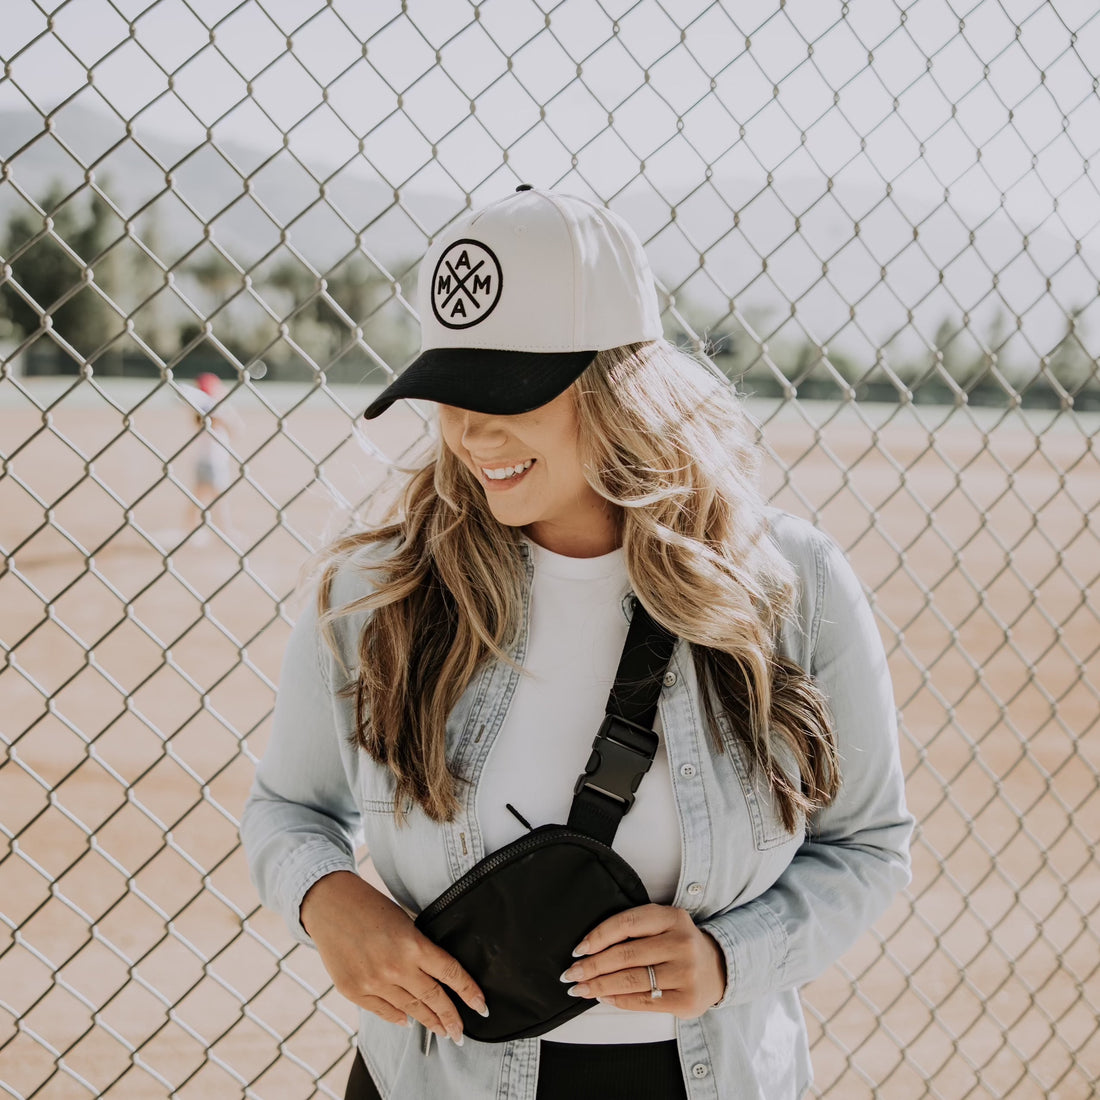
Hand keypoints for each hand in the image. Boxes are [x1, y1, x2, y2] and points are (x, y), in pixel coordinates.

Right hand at [300, 871, 486, 1043]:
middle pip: (433, 998)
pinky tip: (408, 1022)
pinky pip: (383, 1011)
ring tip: (441, 1031)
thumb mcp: (404, 922)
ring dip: (428, 1021)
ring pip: (410, 1009)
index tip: (481, 1007)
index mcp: (413, 944)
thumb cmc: (370, 906)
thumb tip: (431, 979)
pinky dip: (398, 1017)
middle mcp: (396, 967)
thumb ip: (418, 950)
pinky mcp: (354, 990)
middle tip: (460, 1033)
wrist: (330, 903)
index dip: (469, 992)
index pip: (451, 973)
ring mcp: (374, 982)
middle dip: (450, 1018)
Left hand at [559, 904, 725, 1017]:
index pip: (626, 923)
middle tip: (571, 974)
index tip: (578, 949)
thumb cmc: (678, 945)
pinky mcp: (687, 1000)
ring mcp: (686, 973)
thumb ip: (634, 930)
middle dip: (592, 966)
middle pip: (625, 955)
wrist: (718, 969)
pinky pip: (643, 1001)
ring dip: (600, 985)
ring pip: (631, 980)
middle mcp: (682, 943)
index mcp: (673, 917)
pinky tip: (604, 997)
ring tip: (581, 988)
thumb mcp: (663, 925)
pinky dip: (619, 1000)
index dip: (597, 936)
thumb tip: (588, 948)